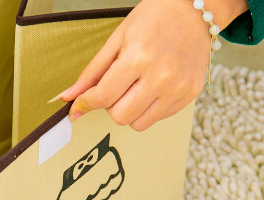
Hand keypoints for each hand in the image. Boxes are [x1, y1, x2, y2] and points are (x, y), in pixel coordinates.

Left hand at [56, 0, 247, 130]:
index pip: (103, 97)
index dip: (86, 103)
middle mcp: (161, 75)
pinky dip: (148, 109)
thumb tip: (70, 98)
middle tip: (115, 87)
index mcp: (138, 58)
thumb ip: (91, 72)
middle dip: (109, 106)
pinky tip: (151, 87)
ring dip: (129, 111)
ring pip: (139, 124)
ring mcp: (179, 87)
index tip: (80, 103)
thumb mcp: (116, 40)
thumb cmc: (153, 19)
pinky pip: (159, 118)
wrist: (193, 10)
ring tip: (133, 89)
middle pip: (120, 116)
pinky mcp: (190, 93)